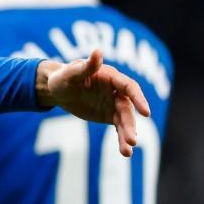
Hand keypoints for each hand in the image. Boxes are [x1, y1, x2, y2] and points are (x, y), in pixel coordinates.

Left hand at [36, 49, 151, 156]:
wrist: (58, 89)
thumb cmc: (63, 76)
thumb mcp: (71, 73)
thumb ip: (87, 66)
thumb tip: (98, 51)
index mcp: (111, 77)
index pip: (129, 87)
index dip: (138, 99)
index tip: (145, 112)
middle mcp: (116, 91)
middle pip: (128, 108)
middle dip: (130, 124)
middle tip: (132, 139)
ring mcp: (114, 104)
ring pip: (125, 120)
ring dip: (127, 134)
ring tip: (128, 151)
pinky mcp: (109, 115)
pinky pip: (118, 128)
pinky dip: (121, 139)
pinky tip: (125, 152)